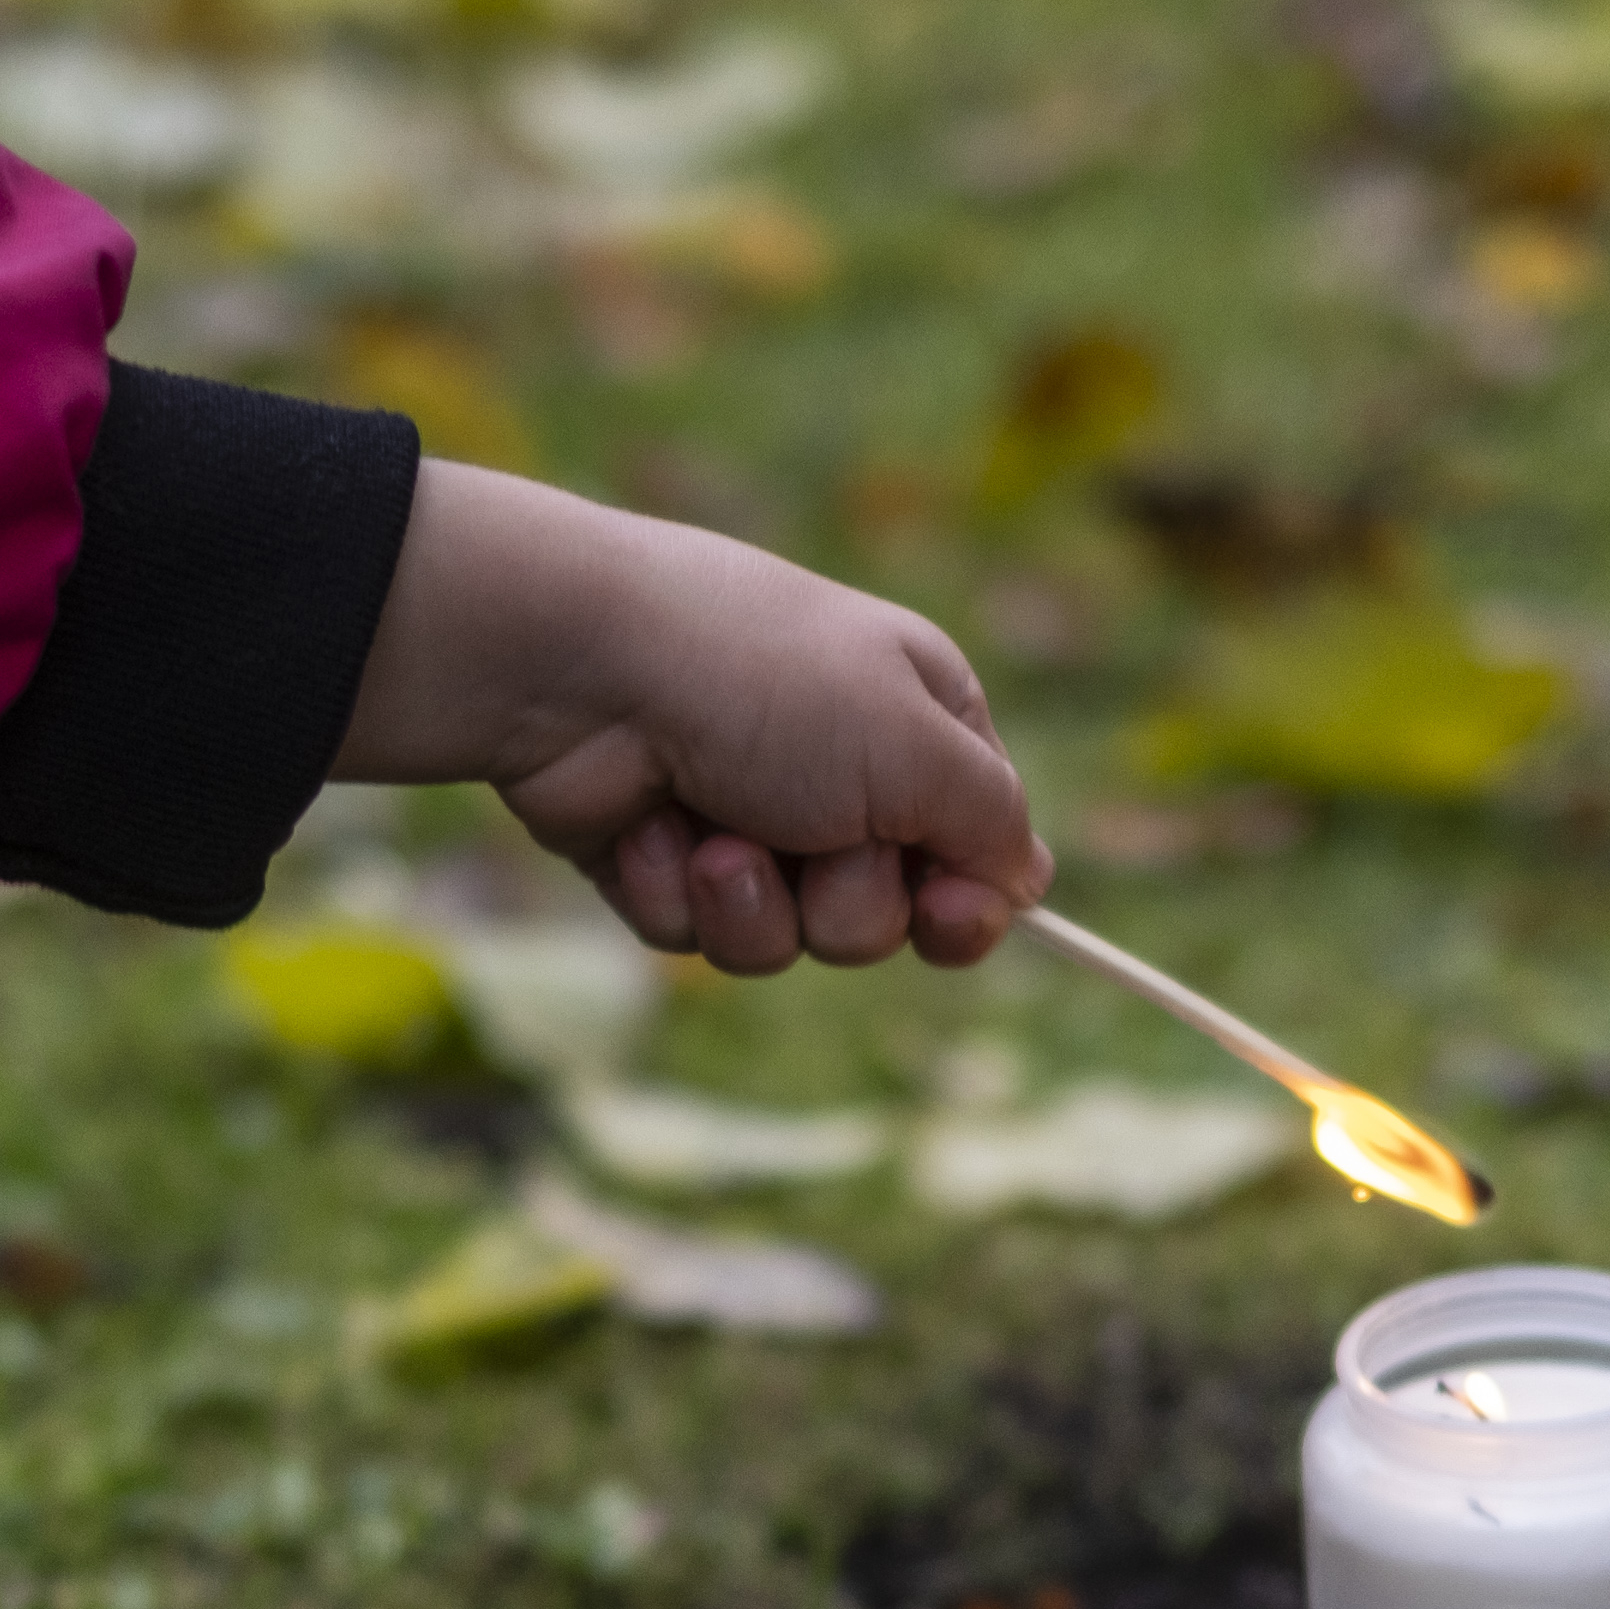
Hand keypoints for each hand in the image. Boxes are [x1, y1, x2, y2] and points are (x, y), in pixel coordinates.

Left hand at [330, 462, 1050, 976]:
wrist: (580, 667)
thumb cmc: (765, 683)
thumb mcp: (914, 743)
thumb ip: (989, 821)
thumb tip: (1029, 880)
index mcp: (916, 720)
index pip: (980, 847)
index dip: (968, 900)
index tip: (949, 919)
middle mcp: (836, 770)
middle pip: (883, 917)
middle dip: (846, 902)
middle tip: (813, 839)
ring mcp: (745, 818)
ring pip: (787, 941)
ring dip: (754, 904)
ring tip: (712, 833)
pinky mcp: (664, 860)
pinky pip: (698, 935)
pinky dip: (676, 894)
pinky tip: (646, 830)